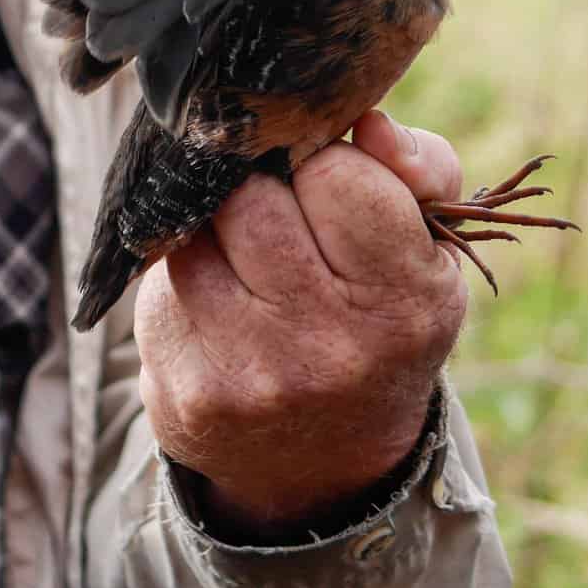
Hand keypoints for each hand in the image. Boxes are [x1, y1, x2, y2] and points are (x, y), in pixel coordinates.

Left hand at [134, 110, 468, 538]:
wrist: (317, 463)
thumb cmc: (374, 319)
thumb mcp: (426, 254)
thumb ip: (422, 169)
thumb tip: (370, 123)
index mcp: (406, 304)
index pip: (341, 176)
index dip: (331, 164)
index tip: (332, 186)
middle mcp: (330, 346)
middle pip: (255, 195)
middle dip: (265, 188)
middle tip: (283, 215)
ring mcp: (250, 370)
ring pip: (199, 228)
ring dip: (217, 225)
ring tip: (248, 254)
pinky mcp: (184, 382)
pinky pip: (161, 276)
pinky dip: (183, 269)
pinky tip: (214, 294)